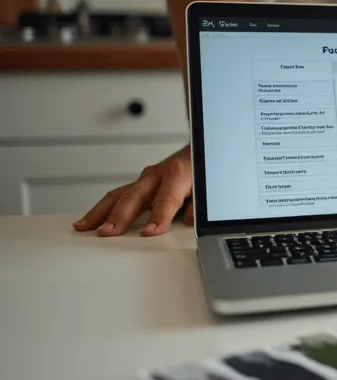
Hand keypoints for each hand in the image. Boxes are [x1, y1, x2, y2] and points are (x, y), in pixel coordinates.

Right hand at [73, 145, 193, 236]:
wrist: (199, 147)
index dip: (158, 217)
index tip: (150, 232)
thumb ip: (199, 205)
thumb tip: (188, 220)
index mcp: (177, 173)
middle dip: (121, 215)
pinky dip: (101, 209)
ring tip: (85, 228)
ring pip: (118, 195)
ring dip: (101, 213)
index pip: (166, 199)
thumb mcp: (208, 186)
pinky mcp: (138, 185)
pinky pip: (116, 196)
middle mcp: (157, 175)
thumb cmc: (203, 169)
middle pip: (135, 197)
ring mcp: (144, 180)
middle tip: (108, 232)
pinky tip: (88, 222)